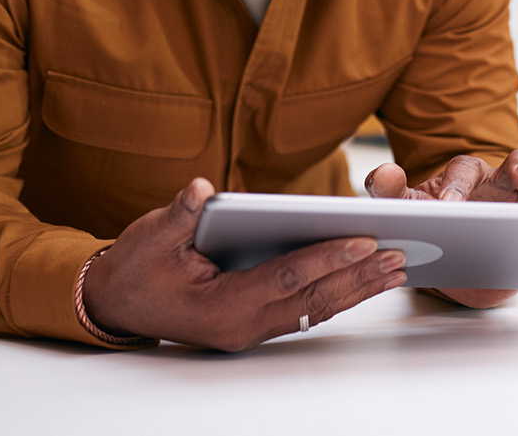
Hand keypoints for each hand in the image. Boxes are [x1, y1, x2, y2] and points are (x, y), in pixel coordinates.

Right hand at [81, 177, 407, 350]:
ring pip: (316, 309)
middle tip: (400, 255)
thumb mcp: (151, 236)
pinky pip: (306, 309)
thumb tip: (202, 190)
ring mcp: (251, 328)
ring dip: (357, 289)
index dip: (325, 258)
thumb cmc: (136, 267)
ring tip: (397, 267)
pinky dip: (338, 293)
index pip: (284, 279)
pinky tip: (365, 278)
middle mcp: (242, 325)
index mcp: (219, 306)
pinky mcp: (257, 322)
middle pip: (312, 300)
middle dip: (358, 277)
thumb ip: (180, 214)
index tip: (363, 240)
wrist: (117, 304)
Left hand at [365, 150, 517, 308]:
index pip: (463, 171)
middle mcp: (496, 182)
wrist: (456, 264)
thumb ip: (390, 193)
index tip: (449, 207)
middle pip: (513, 163)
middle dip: (517, 169)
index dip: (457, 187)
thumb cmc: (435, 226)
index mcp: (463, 176)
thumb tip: (384, 174)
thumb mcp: (409, 211)